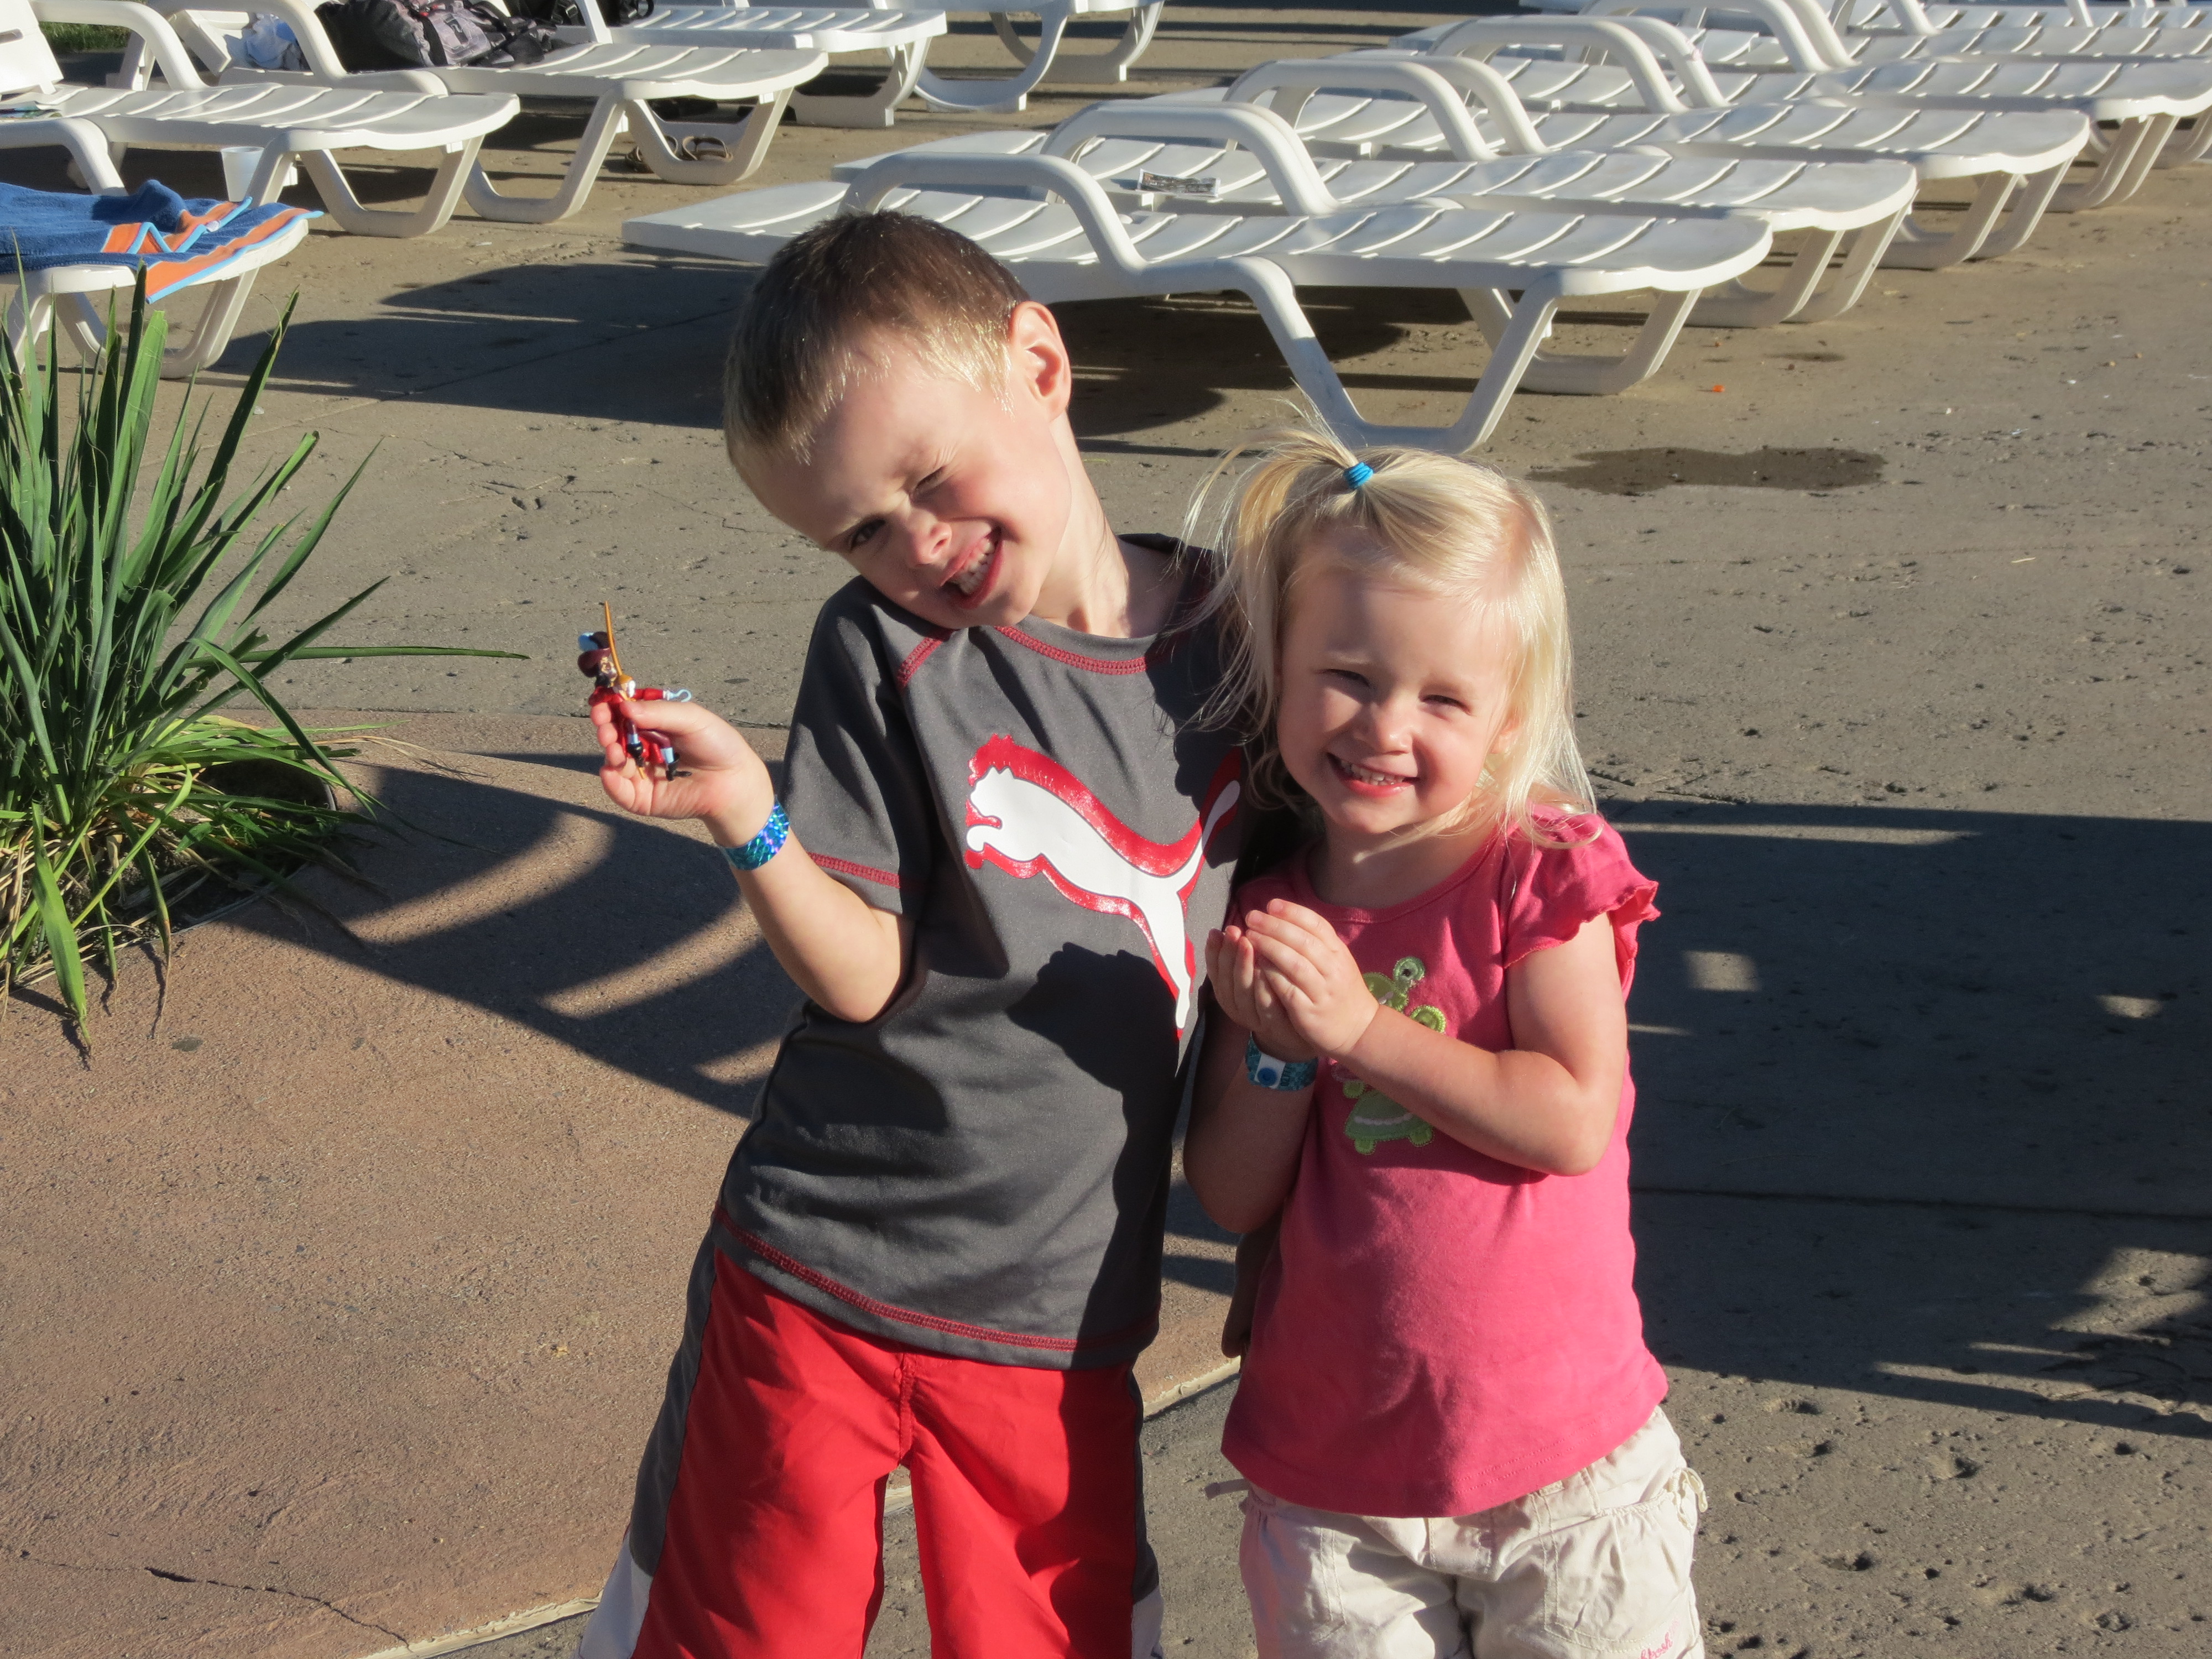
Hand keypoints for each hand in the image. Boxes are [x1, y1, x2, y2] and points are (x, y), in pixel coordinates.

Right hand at [591, 695, 775, 844]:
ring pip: (614, 761)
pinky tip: (609, 770)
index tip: (601, 702)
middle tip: (603, 723)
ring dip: (609, 751)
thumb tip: (624, 707)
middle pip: (615, 734)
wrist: (734, 781)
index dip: (610, 706)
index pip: (624, 712)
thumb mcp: (691, 718)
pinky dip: (611, 782)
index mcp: (653, 723)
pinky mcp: (643, 797)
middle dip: (606, 727)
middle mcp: (644, 745)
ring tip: (614, 748)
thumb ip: (659, 712)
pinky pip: (620, 791)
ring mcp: (642, 771)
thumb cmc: (717, 744)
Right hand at [1205, 923, 1315, 1061]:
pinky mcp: (1274, 1024)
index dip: (1213, 952)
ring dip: (1243, 966)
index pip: (1214, 971)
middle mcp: (1236, 1007)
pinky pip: (1264, 1004)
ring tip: (1248, 943)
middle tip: (1234, 931)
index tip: (1216, 931)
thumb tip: (1227, 928)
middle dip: (1228, 953)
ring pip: (1242, 991)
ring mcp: (1254, 1018)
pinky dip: (1263, 984)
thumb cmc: (1276, 994)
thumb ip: (1243, 955)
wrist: (1300, 1030)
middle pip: (1226, 980)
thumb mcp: (1255, 974)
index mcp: (1228, 994)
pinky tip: (1266, 966)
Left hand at [1240, 899, 1379, 1061]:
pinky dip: (1271, 975)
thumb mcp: (1337, 960)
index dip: (1293, 912)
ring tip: (1250, 937)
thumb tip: (1284, 915)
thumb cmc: (1341, 989)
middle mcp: (1333, 969)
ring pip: (1295, 964)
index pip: (1317, 925)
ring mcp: (1322, 991)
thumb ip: (1317, 941)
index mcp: (1338, 952)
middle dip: (1275, 926)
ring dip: (1270, 947)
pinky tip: (1256, 965)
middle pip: (1303, 941)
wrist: (1358, 1028)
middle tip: (1252, 917)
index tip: (1271, 904)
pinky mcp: (1309, 1011)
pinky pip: (1287, 990)